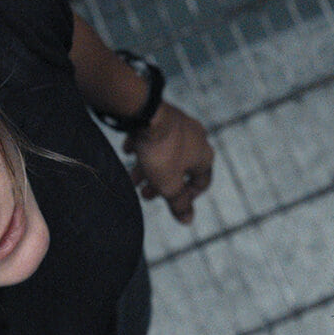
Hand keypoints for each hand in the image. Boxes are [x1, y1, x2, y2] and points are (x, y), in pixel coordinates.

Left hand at [126, 102, 214, 224]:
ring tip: (132, 176)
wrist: (145, 113)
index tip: (169, 202)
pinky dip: (144, 145)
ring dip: (150, 167)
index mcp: (204, 157)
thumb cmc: (160, 152)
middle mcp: (198, 139)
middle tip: (144, 193)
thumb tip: (187, 221)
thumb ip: (178, 204)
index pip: (201, 183)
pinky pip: (155, 134)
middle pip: (180, 168)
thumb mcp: (168, 185)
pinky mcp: (164, 113)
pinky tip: (129, 149)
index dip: (186, 197)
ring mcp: (182, 124)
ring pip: (167, 152)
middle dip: (161, 183)